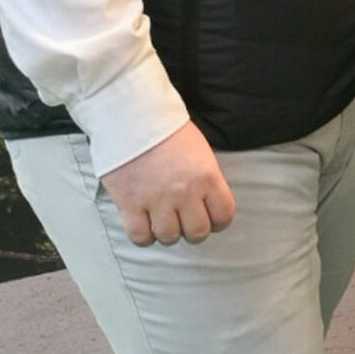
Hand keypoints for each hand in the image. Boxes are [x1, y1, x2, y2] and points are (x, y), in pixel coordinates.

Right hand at [101, 122, 235, 247]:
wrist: (132, 116)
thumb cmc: (167, 130)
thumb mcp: (200, 150)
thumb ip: (206, 178)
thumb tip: (208, 202)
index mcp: (207, 176)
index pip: (224, 215)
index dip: (218, 221)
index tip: (210, 218)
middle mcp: (185, 192)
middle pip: (197, 233)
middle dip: (193, 230)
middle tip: (184, 221)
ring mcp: (157, 200)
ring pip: (169, 237)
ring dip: (167, 232)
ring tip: (162, 220)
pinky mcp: (130, 204)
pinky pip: (140, 236)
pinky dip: (143, 236)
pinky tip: (144, 224)